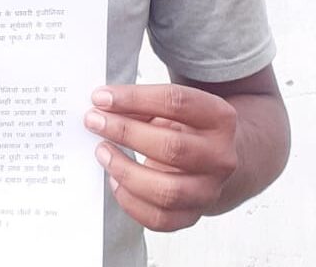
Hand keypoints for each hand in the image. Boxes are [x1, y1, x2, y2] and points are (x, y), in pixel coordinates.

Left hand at [84, 84, 237, 231]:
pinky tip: (115, 180)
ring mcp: (209, 190)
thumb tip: (103, 108)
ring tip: (102, 152)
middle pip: (172, 147)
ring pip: (166, 190)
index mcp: (220, 118)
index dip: (134, 98)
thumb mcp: (173, 108)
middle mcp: (220, 157)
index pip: (176, 103)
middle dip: (125, 132)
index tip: (101, 97)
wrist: (214, 160)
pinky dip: (130, 200)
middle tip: (95, 121)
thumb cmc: (186, 128)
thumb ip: (142, 105)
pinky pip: (158, 218)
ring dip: (125, 170)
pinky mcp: (192, 215)